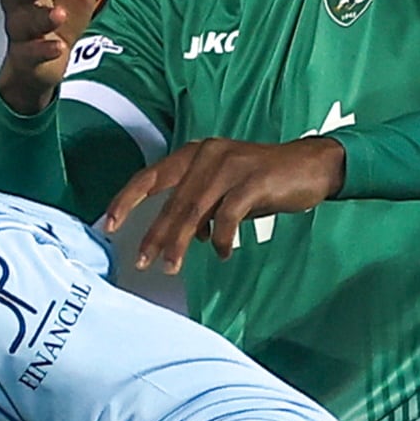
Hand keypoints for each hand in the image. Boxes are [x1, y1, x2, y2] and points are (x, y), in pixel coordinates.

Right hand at [0, 0, 102, 114]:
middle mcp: (19, 1)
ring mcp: (19, 29)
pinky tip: (58, 46)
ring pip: (22, 21)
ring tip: (59, 14)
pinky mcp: (25, 57)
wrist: (53, 58)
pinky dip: (42, 50)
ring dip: (40, 17)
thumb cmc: (62, 11)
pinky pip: (29, 53)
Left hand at [102, 136, 346, 274]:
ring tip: (171, 266)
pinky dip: (221, 239)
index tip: (109, 225)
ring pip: (195, 210)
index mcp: (194, 154)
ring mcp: (230, 165)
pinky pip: (228, 216)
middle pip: (172, 200)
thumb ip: (200, 208)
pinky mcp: (253, 180)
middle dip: (155, 234)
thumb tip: (183, 238)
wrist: (310, 166)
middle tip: (142, 261)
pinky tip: (222, 253)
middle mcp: (207, 155)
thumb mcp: (224, 191)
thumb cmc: (263, 180)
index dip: (127, 200)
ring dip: (180, 242)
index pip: (150, 177)